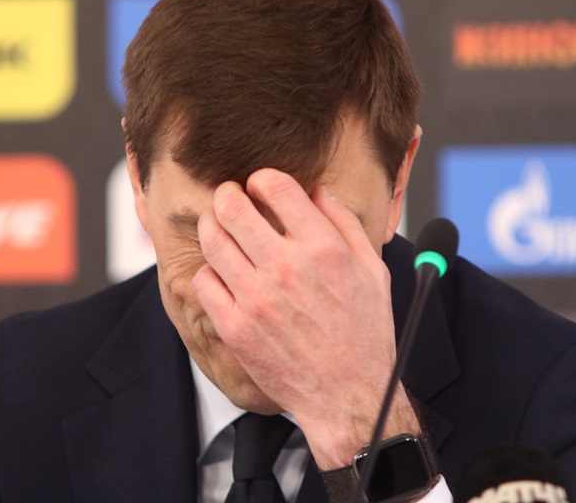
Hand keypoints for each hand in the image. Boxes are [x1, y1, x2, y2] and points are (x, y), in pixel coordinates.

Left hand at [192, 168, 419, 467]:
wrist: (348, 396)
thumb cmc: (364, 335)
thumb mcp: (372, 271)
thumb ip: (344, 224)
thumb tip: (316, 191)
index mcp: (323, 249)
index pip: (275, 186)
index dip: (262, 179)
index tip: (260, 186)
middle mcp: (287, 269)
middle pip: (232, 206)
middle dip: (227, 195)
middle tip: (229, 198)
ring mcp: (256, 298)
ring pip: (212, 239)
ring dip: (212, 226)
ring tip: (219, 228)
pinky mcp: (235, 326)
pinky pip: (203, 281)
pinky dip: (210, 271)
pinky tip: (223, 273)